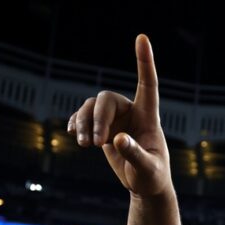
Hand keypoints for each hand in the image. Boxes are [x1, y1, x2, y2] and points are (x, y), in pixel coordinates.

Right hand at [67, 34, 172, 198]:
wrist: (145, 186)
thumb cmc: (153, 177)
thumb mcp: (147, 169)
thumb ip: (135, 154)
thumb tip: (118, 139)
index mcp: (149, 118)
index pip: (148, 85)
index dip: (144, 61)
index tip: (142, 37)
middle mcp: (132, 113)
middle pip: (106, 100)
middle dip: (96, 119)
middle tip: (94, 144)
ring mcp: (116, 119)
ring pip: (91, 107)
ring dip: (82, 124)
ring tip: (84, 145)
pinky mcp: (103, 128)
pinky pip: (82, 116)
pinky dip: (75, 123)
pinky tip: (71, 133)